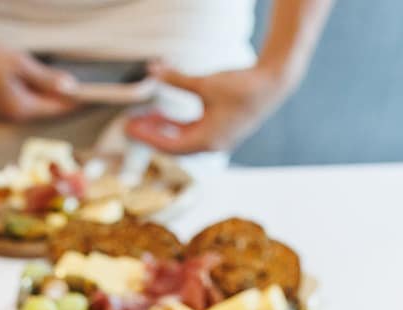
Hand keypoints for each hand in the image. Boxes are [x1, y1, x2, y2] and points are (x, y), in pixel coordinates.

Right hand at [0, 34, 80, 123]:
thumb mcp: (19, 63)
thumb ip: (45, 78)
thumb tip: (70, 88)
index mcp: (19, 109)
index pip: (55, 109)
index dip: (74, 103)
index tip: (91, 98)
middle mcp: (9, 120)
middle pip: (42, 112)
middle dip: (59, 103)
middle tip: (79, 94)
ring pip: (27, 111)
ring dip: (41, 102)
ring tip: (58, 91)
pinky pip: (14, 109)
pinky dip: (25, 100)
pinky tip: (32, 90)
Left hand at [126, 60, 287, 153]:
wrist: (273, 84)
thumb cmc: (242, 87)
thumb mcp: (205, 83)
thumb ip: (177, 79)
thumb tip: (153, 70)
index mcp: (206, 141)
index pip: (168, 146)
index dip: (147, 137)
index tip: (129, 128)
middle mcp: (211, 145)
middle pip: (173, 145)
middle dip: (152, 134)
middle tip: (131, 124)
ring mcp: (217, 138)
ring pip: (183, 138)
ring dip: (165, 128)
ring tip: (147, 117)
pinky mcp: (221, 129)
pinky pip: (193, 131)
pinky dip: (178, 125)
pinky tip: (167, 115)